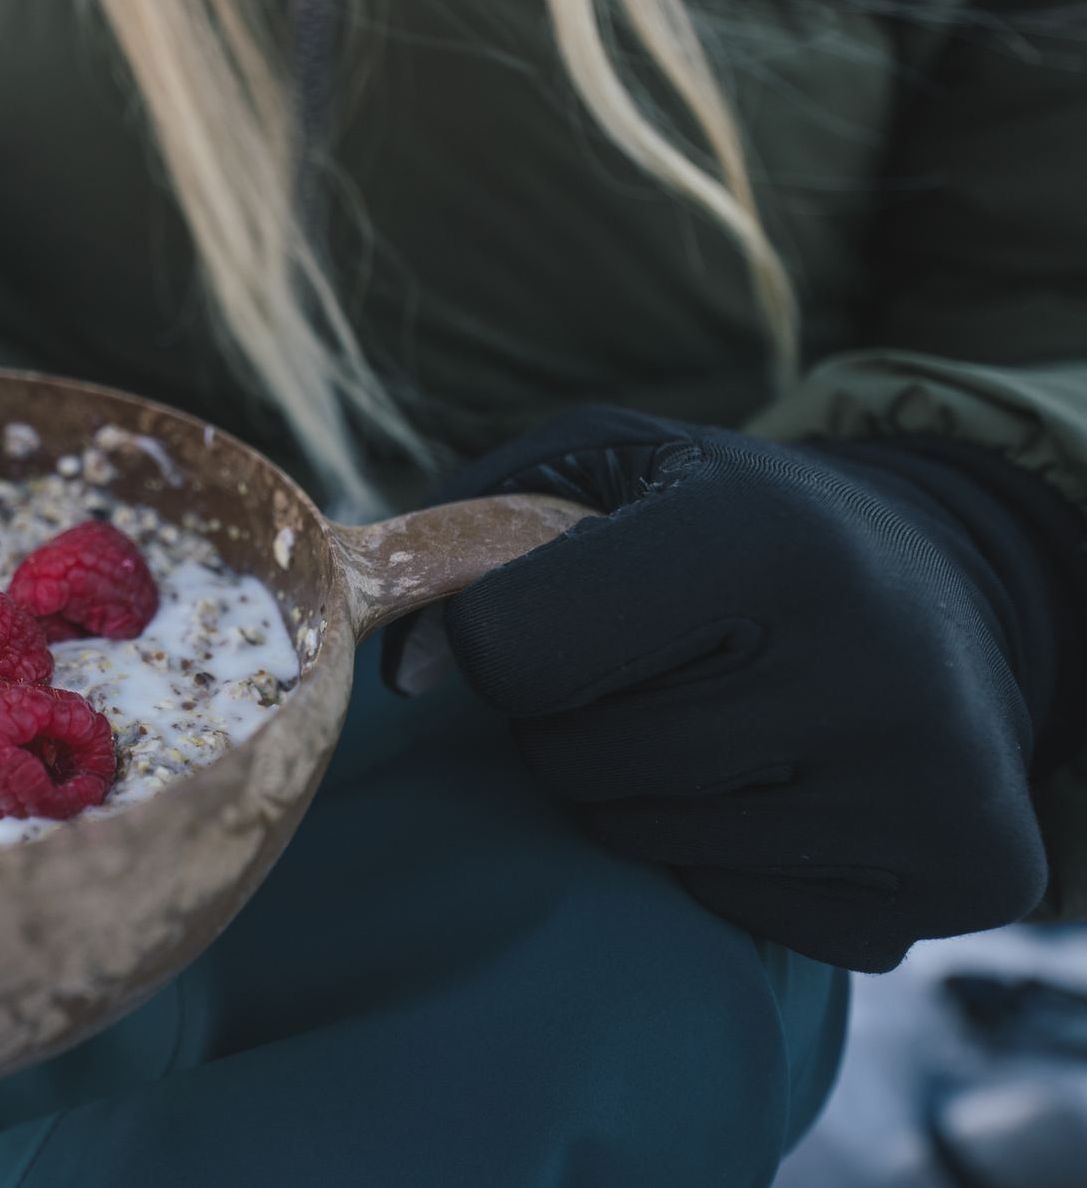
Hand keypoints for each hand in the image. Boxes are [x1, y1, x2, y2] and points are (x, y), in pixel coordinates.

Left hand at [385, 407, 1086, 970]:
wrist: (955, 591)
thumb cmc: (732, 519)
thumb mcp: (607, 464)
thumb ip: (470, 538)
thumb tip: (404, 672)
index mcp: (766, 536)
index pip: (515, 655)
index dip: (498, 642)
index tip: (543, 615)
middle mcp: (863, 659)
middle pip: (572, 759)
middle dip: (572, 718)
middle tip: (655, 664)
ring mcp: (926, 780)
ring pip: (643, 837)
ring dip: (641, 789)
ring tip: (723, 713)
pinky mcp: (965, 871)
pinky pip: (737, 904)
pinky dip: (730, 856)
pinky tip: (796, 780)